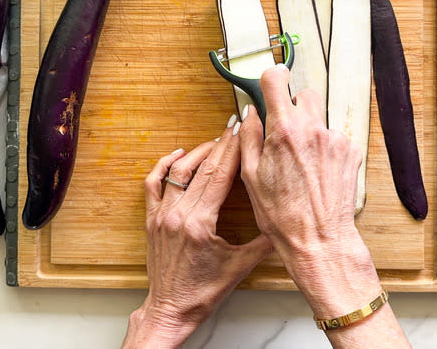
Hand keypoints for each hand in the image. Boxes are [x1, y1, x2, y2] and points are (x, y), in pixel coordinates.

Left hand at [122, 116, 271, 348]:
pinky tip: (177, 154)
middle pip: (202, 169)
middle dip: (221, 145)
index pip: (220, 177)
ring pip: (178, 172)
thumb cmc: (203, 292)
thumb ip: (264, 242)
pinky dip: (163, 165)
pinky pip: (153, 184)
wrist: (171, 309)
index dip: (233, 151)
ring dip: (198, 152)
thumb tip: (285, 222)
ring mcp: (161, 215)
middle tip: (235, 127)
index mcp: (200, 224)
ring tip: (216, 140)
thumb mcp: (240, 266)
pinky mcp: (151, 219)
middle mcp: (178, 215)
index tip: (244, 132)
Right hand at [238, 64, 380, 318]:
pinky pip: (335, 138)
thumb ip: (249, 137)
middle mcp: (312, 128)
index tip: (270, 83)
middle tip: (284, 135)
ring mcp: (335, 139)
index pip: (276, 80)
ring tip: (302, 163)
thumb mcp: (251, 176)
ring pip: (320, 119)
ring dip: (310, 131)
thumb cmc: (281, 214)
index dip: (271, 79)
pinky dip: (325, 148)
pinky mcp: (350, 152)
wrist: (319, 240)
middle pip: (303, 96)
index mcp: (283, 130)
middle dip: (293, 109)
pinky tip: (318, 173)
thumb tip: (249, 113)